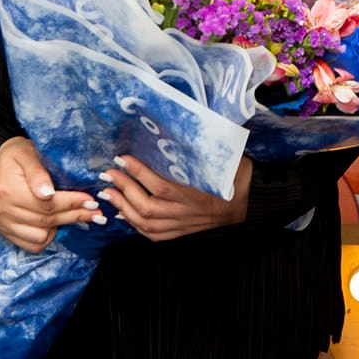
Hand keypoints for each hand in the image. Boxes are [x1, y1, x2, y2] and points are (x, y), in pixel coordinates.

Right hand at [0, 137, 100, 252]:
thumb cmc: (17, 155)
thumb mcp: (27, 154)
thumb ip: (38, 173)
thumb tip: (47, 194)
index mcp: (8, 190)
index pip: (46, 204)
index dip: (71, 203)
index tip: (90, 200)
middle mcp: (3, 210)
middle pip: (46, 220)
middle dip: (74, 215)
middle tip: (95, 211)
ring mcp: (4, 224)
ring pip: (41, 237)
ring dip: (60, 227)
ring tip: (75, 215)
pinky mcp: (6, 232)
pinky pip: (32, 245)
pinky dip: (46, 238)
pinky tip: (55, 225)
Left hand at [99, 155, 250, 242]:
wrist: (250, 203)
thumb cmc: (235, 175)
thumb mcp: (221, 158)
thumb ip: (198, 147)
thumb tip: (174, 124)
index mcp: (197, 193)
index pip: (161, 186)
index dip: (139, 173)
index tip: (123, 158)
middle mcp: (187, 212)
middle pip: (148, 206)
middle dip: (124, 189)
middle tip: (109, 173)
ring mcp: (183, 224)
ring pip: (147, 223)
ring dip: (124, 207)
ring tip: (109, 193)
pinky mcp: (182, 232)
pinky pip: (154, 234)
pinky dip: (135, 225)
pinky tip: (123, 213)